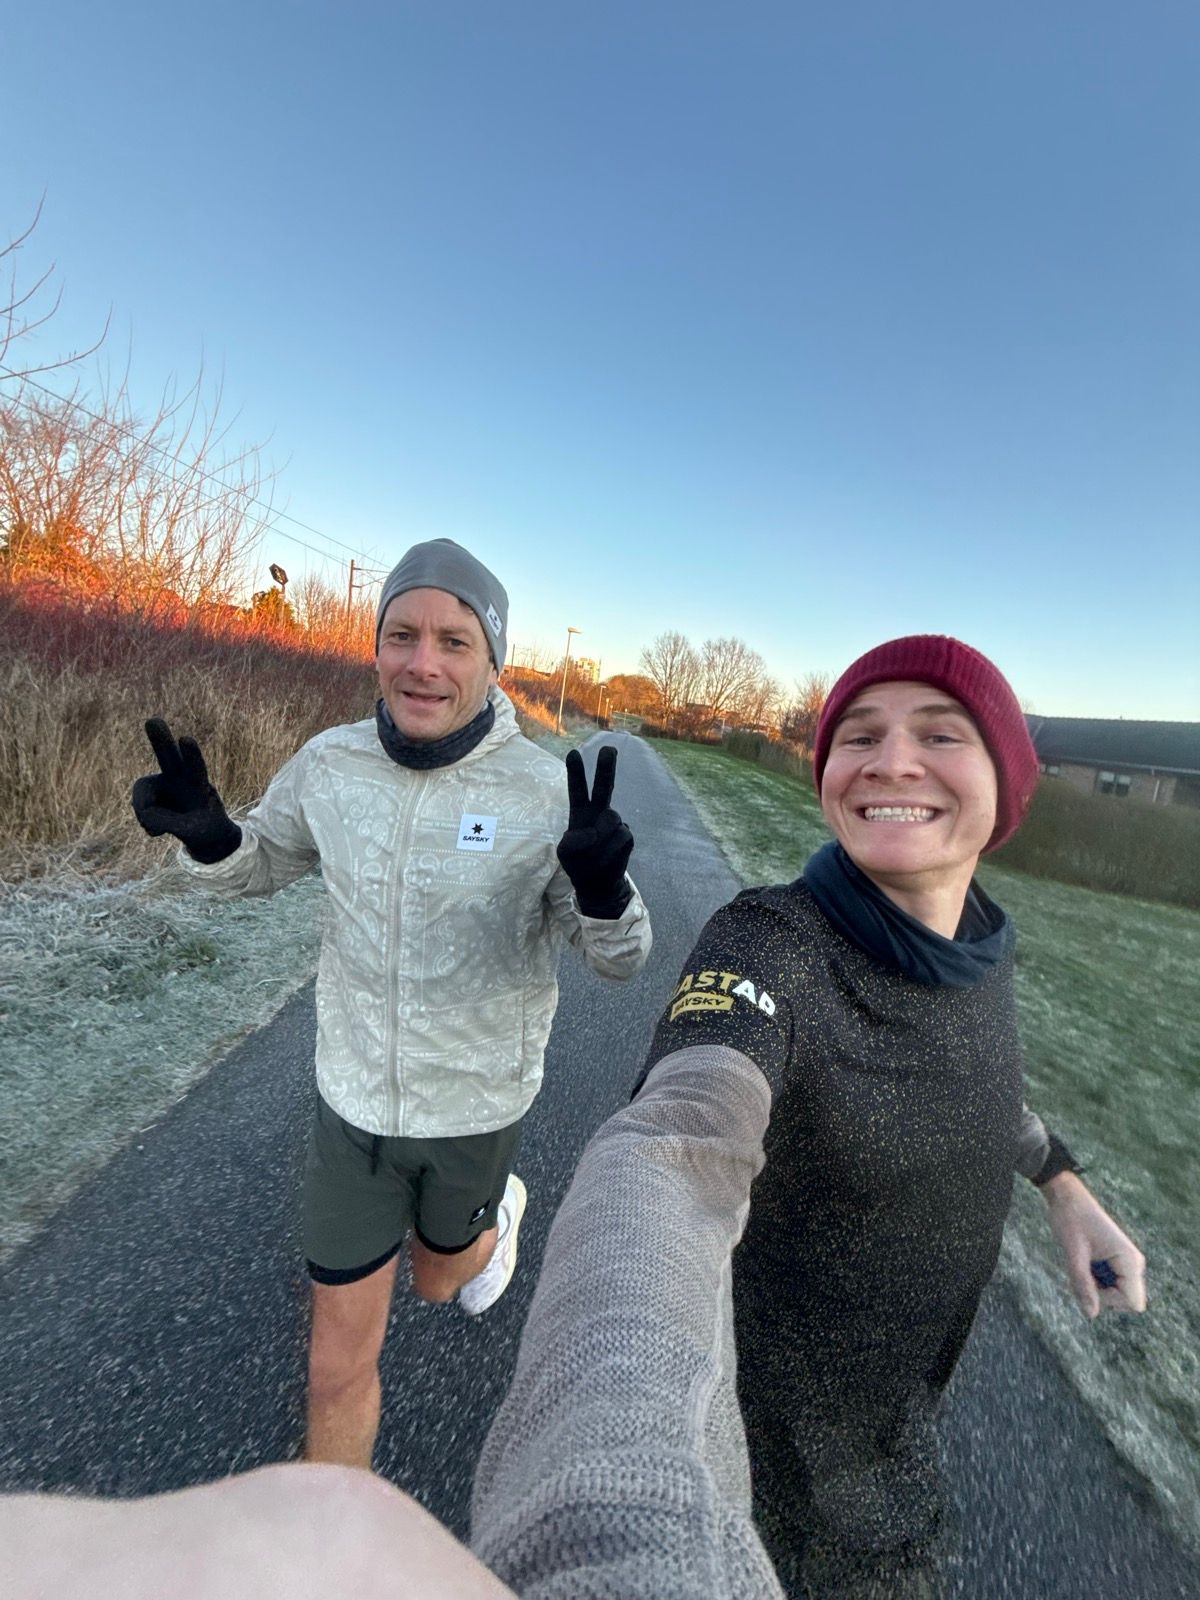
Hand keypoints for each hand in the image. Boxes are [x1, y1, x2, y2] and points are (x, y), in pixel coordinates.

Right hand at [131, 718, 241, 863]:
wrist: (201, 830)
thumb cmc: (204, 826)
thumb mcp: (196, 831)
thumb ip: (170, 822)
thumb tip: (146, 816)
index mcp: (198, 782)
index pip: (195, 767)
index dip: (190, 754)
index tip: (186, 739)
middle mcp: (178, 775)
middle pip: (167, 754)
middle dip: (160, 738)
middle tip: (153, 721)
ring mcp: (161, 783)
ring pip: (143, 792)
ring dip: (146, 812)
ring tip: (164, 828)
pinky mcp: (148, 794)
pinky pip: (142, 810)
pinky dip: (149, 824)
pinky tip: (160, 827)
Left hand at [556, 746, 633, 918]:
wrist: (598, 882)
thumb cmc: (578, 863)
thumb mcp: (565, 853)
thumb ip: (574, 841)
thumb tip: (593, 834)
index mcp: (579, 813)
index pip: (577, 789)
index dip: (576, 772)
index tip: (572, 753)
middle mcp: (598, 813)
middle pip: (604, 787)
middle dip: (606, 767)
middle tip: (608, 748)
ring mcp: (615, 823)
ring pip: (611, 819)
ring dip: (600, 839)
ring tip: (594, 855)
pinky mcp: (627, 835)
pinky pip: (620, 839)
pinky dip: (610, 852)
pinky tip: (608, 858)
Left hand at [1042, 1172, 1146, 1318]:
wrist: (1066, 1196)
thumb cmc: (1070, 1219)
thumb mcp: (1073, 1253)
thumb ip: (1083, 1285)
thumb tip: (1091, 1315)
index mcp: (1130, 1260)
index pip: (1134, 1303)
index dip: (1110, 1301)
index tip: (1090, 1280)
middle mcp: (1133, 1263)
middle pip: (1123, 1301)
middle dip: (1100, 1294)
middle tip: (1082, 1269)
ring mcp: (1125, 1263)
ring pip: (1114, 1294)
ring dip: (1094, 1286)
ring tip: (1081, 1262)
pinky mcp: (1115, 1262)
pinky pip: (1107, 1284)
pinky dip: (1092, 1279)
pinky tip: (1082, 1261)